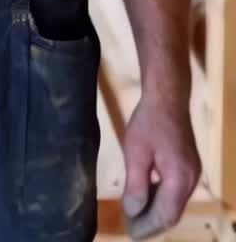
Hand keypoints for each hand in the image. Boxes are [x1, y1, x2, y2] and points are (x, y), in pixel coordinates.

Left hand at [122, 94, 200, 237]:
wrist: (167, 96)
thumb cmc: (148, 121)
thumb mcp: (136, 152)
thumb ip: (136, 184)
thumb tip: (133, 212)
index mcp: (179, 177)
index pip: (166, 215)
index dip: (148, 227)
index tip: (131, 233)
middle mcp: (191, 179)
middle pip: (173, 212)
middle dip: (152, 222)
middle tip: (131, 228)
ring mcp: (192, 172)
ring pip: (175, 202)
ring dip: (156, 211)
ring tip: (135, 215)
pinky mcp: (189, 165)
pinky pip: (176, 191)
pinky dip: (162, 198)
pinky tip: (146, 196)